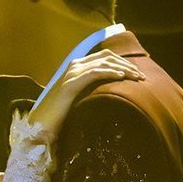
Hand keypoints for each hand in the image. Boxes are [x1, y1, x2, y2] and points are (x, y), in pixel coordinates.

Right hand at [28, 49, 144, 141]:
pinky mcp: (71, 83)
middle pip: (107, 56)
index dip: (122, 62)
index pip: (104, 56)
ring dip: (123, 68)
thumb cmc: (60, 116)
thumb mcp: (80, 99)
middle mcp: (75, 66)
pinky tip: (122, 77)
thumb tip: (109, 93)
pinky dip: (110, 73)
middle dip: (127, 64)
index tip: (136, 73)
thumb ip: (91, 91)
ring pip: (103, 62)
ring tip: (136, 77)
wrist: (41, 124)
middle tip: (141, 76)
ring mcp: (72, 73)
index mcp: (77, 67)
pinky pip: (94, 73)